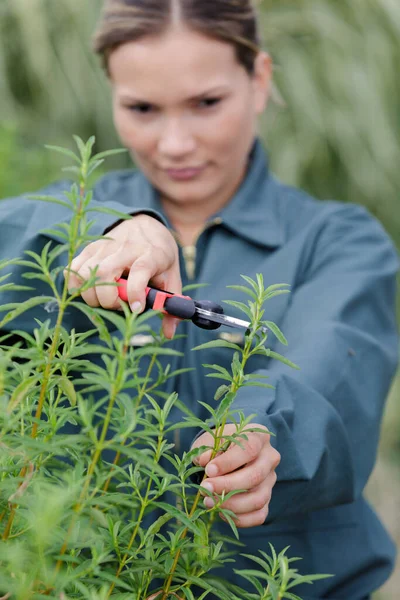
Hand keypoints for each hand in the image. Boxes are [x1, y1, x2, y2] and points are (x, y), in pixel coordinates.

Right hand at [66, 215, 180, 337]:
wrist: (145, 224)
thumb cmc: (159, 255)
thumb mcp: (172, 276)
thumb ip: (170, 304)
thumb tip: (167, 333)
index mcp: (151, 254)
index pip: (140, 271)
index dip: (136, 293)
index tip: (137, 308)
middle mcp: (126, 248)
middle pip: (105, 274)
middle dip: (108, 300)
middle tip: (119, 306)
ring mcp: (104, 247)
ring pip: (86, 273)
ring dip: (91, 295)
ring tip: (104, 300)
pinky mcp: (89, 248)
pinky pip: (73, 269)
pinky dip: (76, 286)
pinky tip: (91, 291)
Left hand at [191, 424, 279, 527]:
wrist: (226, 453)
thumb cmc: (218, 444)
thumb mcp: (210, 440)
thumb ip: (206, 448)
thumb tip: (204, 461)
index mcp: (259, 437)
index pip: (249, 449)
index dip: (229, 462)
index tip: (208, 470)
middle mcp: (270, 458)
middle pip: (255, 476)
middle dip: (227, 486)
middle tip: (204, 488)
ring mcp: (271, 480)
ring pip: (258, 499)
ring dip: (231, 504)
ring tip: (208, 501)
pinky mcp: (267, 499)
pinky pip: (259, 515)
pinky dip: (239, 518)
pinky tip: (220, 511)